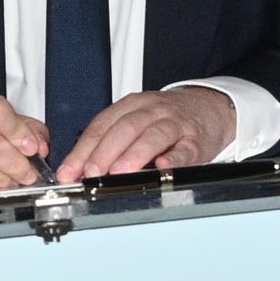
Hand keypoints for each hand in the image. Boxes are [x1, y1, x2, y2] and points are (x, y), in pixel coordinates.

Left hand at [59, 85, 237, 183]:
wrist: (210, 108)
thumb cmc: (166, 120)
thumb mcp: (135, 121)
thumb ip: (109, 142)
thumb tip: (79, 172)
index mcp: (131, 106)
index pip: (101, 127)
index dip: (82, 151)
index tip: (69, 172)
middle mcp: (152, 111)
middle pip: (125, 129)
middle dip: (104, 153)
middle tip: (91, 174)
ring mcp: (175, 124)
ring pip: (153, 136)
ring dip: (134, 155)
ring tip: (118, 173)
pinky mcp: (196, 140)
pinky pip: (185, 149)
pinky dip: (173, 159)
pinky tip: (162, 167)